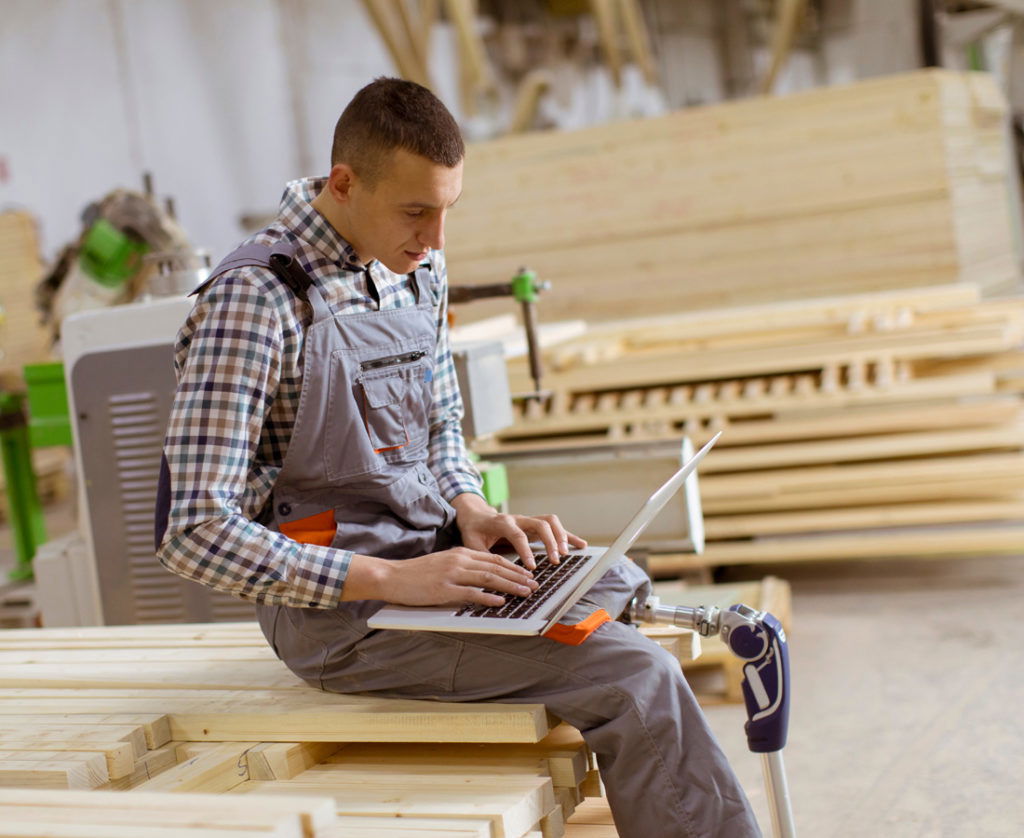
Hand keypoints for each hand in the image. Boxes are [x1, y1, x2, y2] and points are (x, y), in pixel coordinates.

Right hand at [371, 547, 538, 606]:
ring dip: (510, 586)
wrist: (391, 575)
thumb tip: (483, 579)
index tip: (527, 575)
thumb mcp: (443, 563)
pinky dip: (488, 597)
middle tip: (534, 584)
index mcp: (460, 553)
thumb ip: (463, 568)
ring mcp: (452, 574)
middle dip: (518, 576)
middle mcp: (459, 560)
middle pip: (496, 567)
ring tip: (526, 592)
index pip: (494, 558)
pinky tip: (500, 602)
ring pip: (489, 578)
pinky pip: (471, 593)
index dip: (514, 567)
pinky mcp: (444, 589)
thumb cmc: (416, 573)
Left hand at [452, 493, 587, 569]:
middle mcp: (518, 518)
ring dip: (561, 536)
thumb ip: (481, 557)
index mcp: (502, 522)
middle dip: (550, 542)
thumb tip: (489, 575)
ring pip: (550, 521)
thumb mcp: (471, 543)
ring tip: (566, 553)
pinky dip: (568, 535)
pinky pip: (554, 527)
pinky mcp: (534, 525)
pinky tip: (580, 545)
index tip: (532, 567)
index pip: (518, 535)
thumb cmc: (474, 530)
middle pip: (540, 524)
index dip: (526, 550)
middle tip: (554, 560)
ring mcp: (528, 520)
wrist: (476, 514)